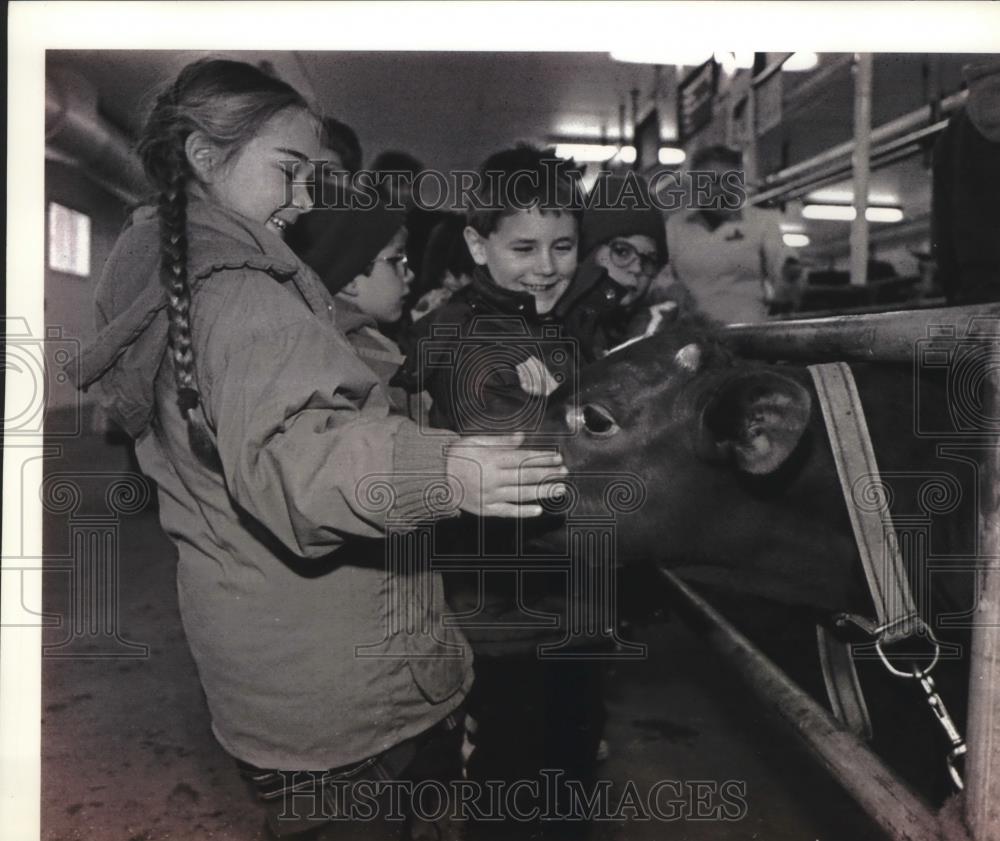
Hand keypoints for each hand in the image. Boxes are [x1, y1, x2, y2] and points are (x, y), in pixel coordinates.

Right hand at [445, 432, 566, 517]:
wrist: (435, 476)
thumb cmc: (457, 455)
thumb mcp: (476, 441)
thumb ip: (500, 441)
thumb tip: (522, 437)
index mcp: (491, 460)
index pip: (523, 459)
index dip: (542, 458)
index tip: (557, 458)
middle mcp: (493, 479)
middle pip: (526, 476)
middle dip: (547, 474)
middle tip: (564, 472)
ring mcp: (489, 496)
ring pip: (521, 494)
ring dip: (542, 492)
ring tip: (559, 490)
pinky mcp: (485, 509)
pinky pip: (507, 512)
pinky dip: (523, 512)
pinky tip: (538, 510)